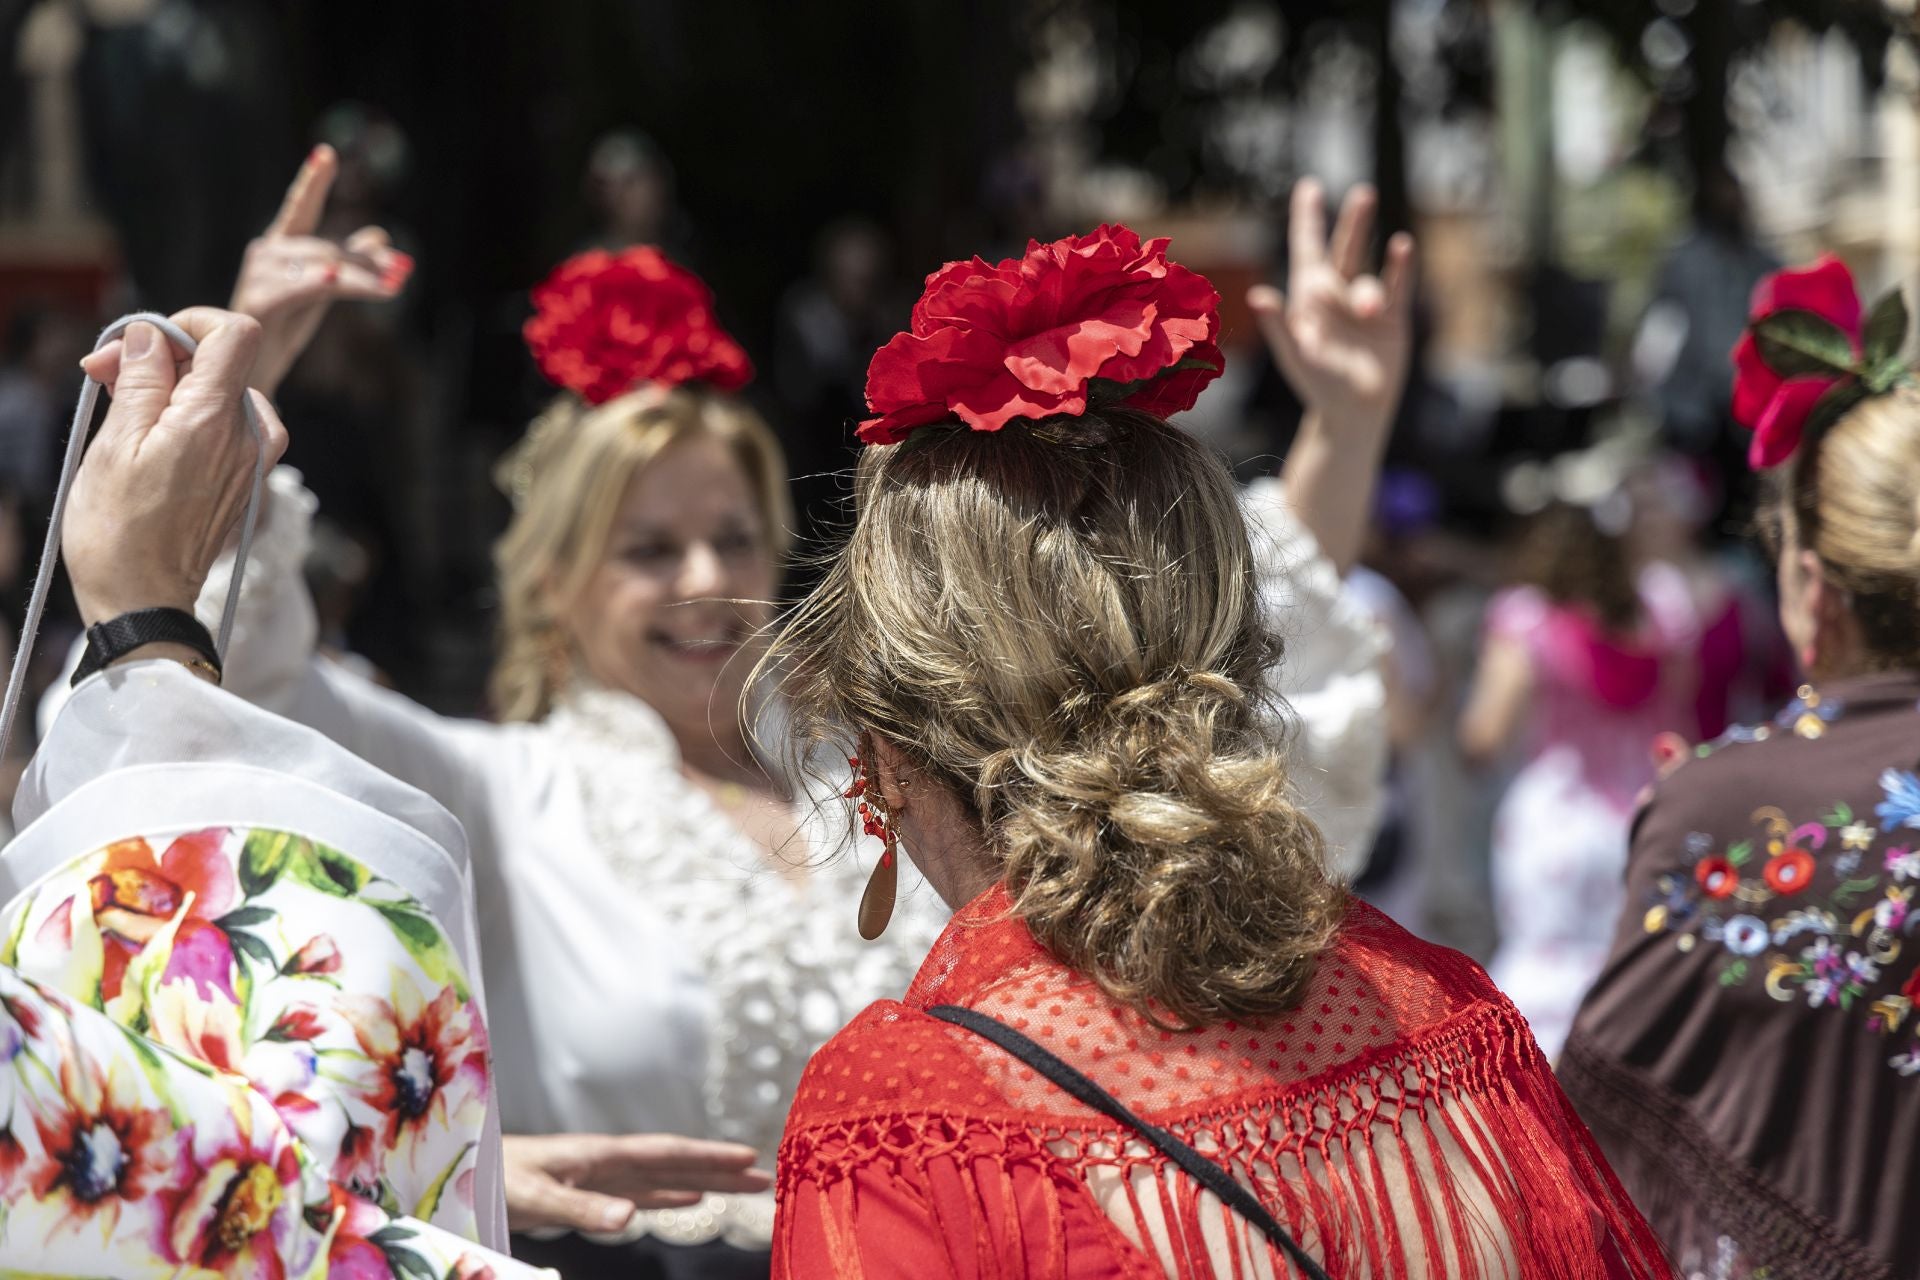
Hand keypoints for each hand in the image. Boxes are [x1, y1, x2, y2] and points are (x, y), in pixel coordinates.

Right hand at [63, 312, 288, 625]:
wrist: (145, 603)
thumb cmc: (119, 532)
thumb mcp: (115, 445)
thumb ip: (140, 381)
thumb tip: (150, 335)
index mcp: (218, 420)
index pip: (235, 334)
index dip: (188, 322)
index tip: (143, 341)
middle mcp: (249, 437)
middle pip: (221, 362)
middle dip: (161, 357)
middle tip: (100, 376)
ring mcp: (252, 460)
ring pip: (218, 392)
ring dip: (169, 387)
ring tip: (115, 408)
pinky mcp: (244, 479)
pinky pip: (222, 425)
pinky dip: (186, 415)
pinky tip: (144, 434)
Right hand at [227, 144, 411, 397]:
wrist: (254, 371)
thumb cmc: (285, 326)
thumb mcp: (324, 291)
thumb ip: (350, 262)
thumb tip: (381, 235)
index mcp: (283, 247)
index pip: (301, 208)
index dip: (312, 181)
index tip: (326, 153)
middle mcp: (268, 253)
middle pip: (328, 247)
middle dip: (368, 261)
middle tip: (404, 270)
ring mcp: (260, 274)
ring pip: (323, 265)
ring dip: (362, 277)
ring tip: (393, 286)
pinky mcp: (259, 300)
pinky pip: (299, 287)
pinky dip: (318, 281)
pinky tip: (333, 278)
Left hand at [504, 1132, 771, 1234]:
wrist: (465, 1171)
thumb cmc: (492, 1177)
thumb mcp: (533, 1195)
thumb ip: (579, 1206)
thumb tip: (629, 1217)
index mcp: (600, 1154)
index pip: (664, 1154)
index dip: (706, 1155)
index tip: (747, 1157)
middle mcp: (608, 1160)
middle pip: (675, 1162)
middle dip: (719, 1167)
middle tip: (763, 1174)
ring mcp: (602, 1174)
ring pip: (665, 1176)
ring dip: (704, 1179)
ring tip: (741, 1184)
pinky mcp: (591, 1190)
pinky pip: (643, 1191)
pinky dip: (670, 1194)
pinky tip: (689, 1198)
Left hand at [1250, 179, 1414, 434]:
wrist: (1353, 413)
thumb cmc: (1317, 386)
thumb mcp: (1296, 355)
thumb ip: (1278, 325)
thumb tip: (1258, 296)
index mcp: (1308, 299)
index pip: (1307, 250)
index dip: (1308, 219)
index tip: (1310, 187)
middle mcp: (1336, 296)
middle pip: (1345, 249)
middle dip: (1352, 222)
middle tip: (1362, 194)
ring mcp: (1364, 306)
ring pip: (1368, 276)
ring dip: (1368, 292)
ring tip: (1369, 314)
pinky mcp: (1392, 319)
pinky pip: (1397, 285)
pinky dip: (1400, 266)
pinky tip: (1401, 245)